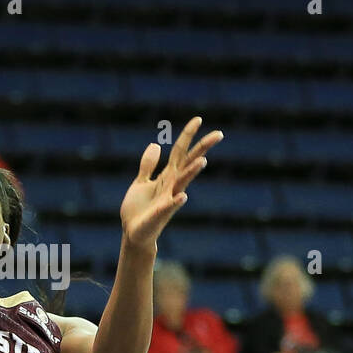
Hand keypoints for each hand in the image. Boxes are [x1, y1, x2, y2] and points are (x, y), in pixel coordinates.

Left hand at [119, 117, 222, 251]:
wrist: (133, 233)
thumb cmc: (138, 210)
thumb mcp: (140, 182)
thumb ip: (148, 165)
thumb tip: (155, 144)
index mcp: (167, 176)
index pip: (180, 152)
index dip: (188, 135)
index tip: (199, 119)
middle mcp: (172, 185)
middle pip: (189, 162)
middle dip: (202, 148)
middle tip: (219, 134)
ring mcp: (169, 199)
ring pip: (183, 182)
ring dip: (192, 172)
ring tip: (203, 161)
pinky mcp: (160, 214)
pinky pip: (170, 206)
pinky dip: (176, 201)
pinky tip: (183, 195)